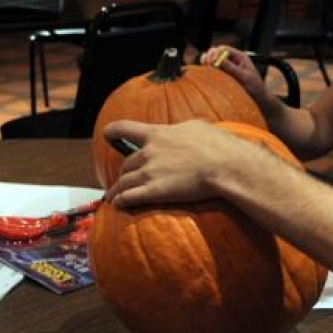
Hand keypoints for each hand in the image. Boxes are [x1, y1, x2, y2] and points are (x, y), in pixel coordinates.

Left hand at [103, 119, 257, 208]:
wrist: (226, 166)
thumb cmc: (218, 145)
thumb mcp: (197, 127)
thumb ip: (181, 128)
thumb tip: (181, 129)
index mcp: (158, 133)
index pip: (124, 128)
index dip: (113, 132)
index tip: (106, 135)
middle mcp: (149, 152)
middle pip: (125, 164)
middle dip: (124, 173)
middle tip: (125, 179)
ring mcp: (149, 172)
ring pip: (123, 182)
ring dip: (117, 191)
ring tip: (114, 198)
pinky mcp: (154, 191)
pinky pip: (128, 197)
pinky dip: (120, 202)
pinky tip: (118, 206)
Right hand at [199, 46, 269, 101]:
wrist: (259, 99)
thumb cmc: (255, 87)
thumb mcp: (244, 77)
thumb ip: (231, 68)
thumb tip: (218, 59)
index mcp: (240, 57)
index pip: (224, 49)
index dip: (216, 53)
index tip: (211, 60)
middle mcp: (232, 61)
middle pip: (216, 53)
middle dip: (210, 57)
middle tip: (206, 64)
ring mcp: (227, 69)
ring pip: (213, 62)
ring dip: (207, 63)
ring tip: (204, 67)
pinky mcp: (224, 77)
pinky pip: (213, 71)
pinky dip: (208, 71)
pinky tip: (205, 73)